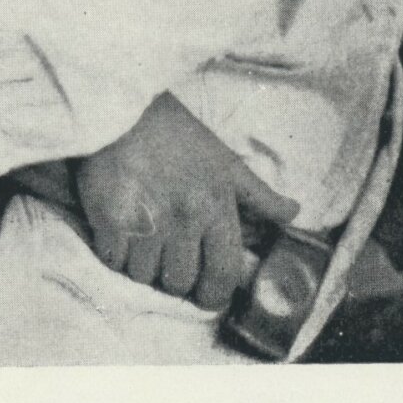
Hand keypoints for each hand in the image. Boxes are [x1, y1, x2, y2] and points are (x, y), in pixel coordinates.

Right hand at [73, 93, 297, 310]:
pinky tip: (120, 231)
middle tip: (171, 254)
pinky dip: (116, 254)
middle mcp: (183, 220)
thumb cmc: (177, 135)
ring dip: (144, 265)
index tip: (206, 292)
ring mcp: (144, 223)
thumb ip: (260, 195)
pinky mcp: (107, 221)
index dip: (215, 294)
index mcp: (215, 207)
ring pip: (145, 277)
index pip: (223, 276)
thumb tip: (295, 213)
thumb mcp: (225, 161)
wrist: (121, 108)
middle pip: (181, 283)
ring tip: (144, 237)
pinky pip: (113, 263)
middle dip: (177, 276)